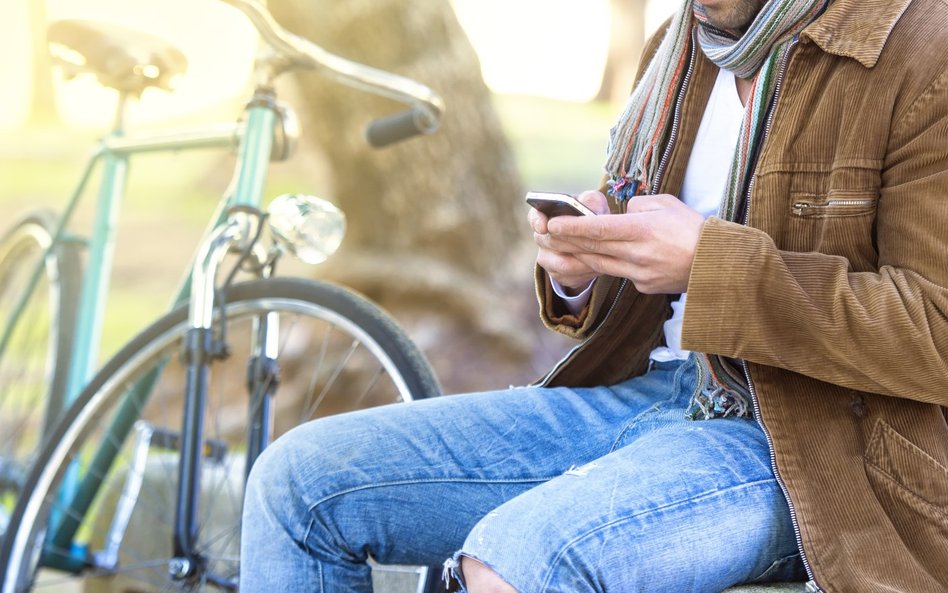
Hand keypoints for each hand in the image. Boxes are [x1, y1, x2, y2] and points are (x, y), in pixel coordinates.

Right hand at [530, 190, 609, 293]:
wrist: (595, 241)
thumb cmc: (591, 216)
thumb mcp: (594, 204)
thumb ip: (591, 201)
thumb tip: (588, 208)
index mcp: (545, 215)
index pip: (534, 217)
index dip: (537, 221)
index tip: (544, 226)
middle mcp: (542, 237)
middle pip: (550, 242)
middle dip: (573, 243)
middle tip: (593, 242)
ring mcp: (547, 258)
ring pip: (563, 264)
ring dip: (584, 260)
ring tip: (602, 255)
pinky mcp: (557, 275)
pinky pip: (570, 277)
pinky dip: (586, 272)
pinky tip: (598, 266)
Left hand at [545, 194, 705, 293]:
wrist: (719, 265)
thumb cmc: (694, 228)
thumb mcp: (666, 204)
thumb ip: (638, 206)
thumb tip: (620, 214)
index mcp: (642, 230)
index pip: (599, 229)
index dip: (573, 227)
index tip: (553, 224)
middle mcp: (637, 254)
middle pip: (593, 248)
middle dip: (566, 242)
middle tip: (545, 235)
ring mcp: (640, 274)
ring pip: (600, 264)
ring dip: (578, 256)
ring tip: (558, 248)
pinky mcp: (644, 287)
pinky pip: (620, 274)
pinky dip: (608, 265)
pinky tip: (596, 258)